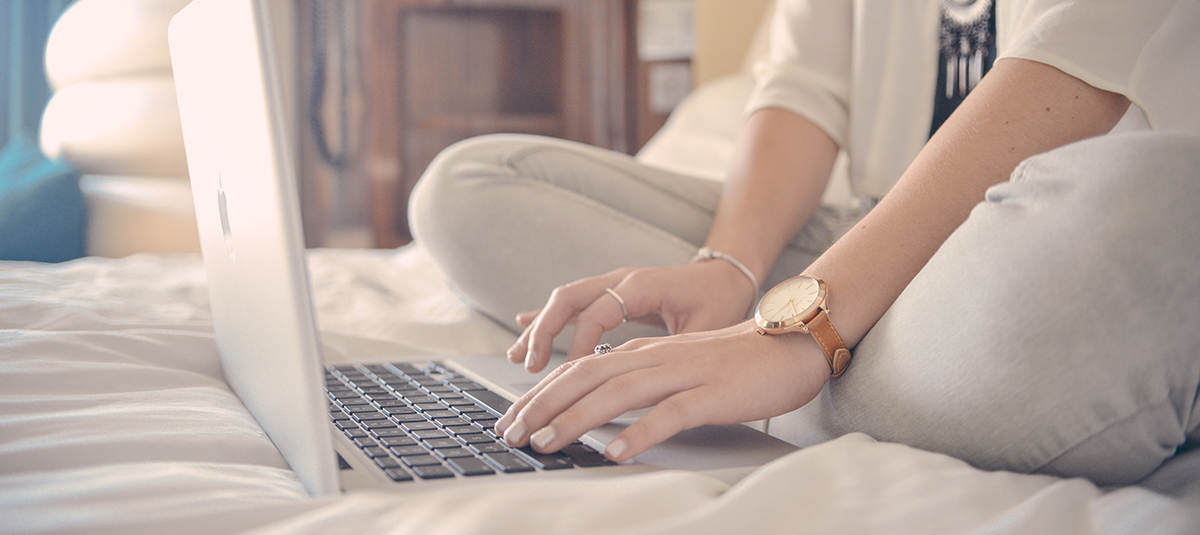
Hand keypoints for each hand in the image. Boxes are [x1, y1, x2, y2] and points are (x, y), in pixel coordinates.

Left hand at [495, 321, 831, 461]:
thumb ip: (641, 381)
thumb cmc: (736, 363)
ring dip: (575, 419)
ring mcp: (684, 374)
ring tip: (545, 443)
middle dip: (541, 406)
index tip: (511, 420)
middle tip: (510, 434)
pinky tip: (615, 452)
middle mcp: (656, 359)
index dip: (540, 394)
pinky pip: (670, 414)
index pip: (578, 370)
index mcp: (645, 354)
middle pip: (586, 378)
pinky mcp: (712, 394)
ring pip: (617, 393)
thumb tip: (599, 407)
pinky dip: (639, 433)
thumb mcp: (678, 368)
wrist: (792, 344)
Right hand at [507, 260, 758, 372]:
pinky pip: (573, 303)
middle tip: (530, 366)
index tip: (571, 374)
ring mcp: (613, 283)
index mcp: (643, 285)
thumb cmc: (719, 300)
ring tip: (518, 358)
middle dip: (544, 332)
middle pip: (569, 298)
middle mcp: (622, 279)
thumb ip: (677, 347)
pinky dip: (548, 318)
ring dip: (540, 328)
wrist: (726, 274)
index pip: (598, 313)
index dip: (581, 343)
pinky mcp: (611, 293)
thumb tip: (650, 379)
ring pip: (565, 300)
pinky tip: (524, 329)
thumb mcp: (706, 326)